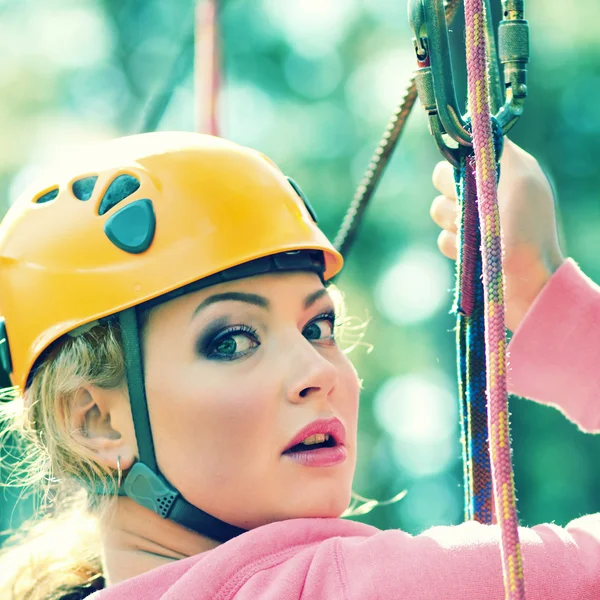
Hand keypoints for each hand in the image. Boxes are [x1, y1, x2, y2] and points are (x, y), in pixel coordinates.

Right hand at [429, 138, 564, 330]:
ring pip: (438, 210)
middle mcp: (484, 192)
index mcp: (500, 172)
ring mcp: (471, 221)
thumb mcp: (522, 177)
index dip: (458, 160)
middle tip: (471, 205)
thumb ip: (498, 151)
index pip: (462, 152)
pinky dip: (456, 244)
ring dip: (455, 221)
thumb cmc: (530, 228)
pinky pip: (442, 238)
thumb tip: (473, 130)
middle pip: (442, 179)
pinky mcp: (462, 246)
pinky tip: (474, 252)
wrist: (528, 281)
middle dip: (451, 193)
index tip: (465, 172)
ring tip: (478, 234)